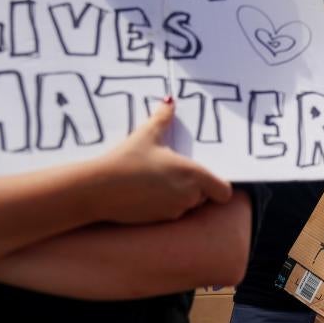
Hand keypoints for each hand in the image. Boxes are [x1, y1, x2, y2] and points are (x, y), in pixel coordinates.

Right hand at [90, 98, 232, 223]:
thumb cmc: (127, 160)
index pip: (223, 190)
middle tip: (176, 171)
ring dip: (181, 195)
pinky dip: (166, 204)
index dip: (218, 184)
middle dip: (196, 186)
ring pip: (188, 204)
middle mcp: (188, 195)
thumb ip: (163, 118)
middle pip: (205, 195)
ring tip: (160, 180)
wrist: (99, 189)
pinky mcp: (160, 220)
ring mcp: (174, 210)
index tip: (208, 175)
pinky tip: (148, 191)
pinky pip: (172, 212)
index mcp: (192, 174)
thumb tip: (170, 102)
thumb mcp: (146, 134)